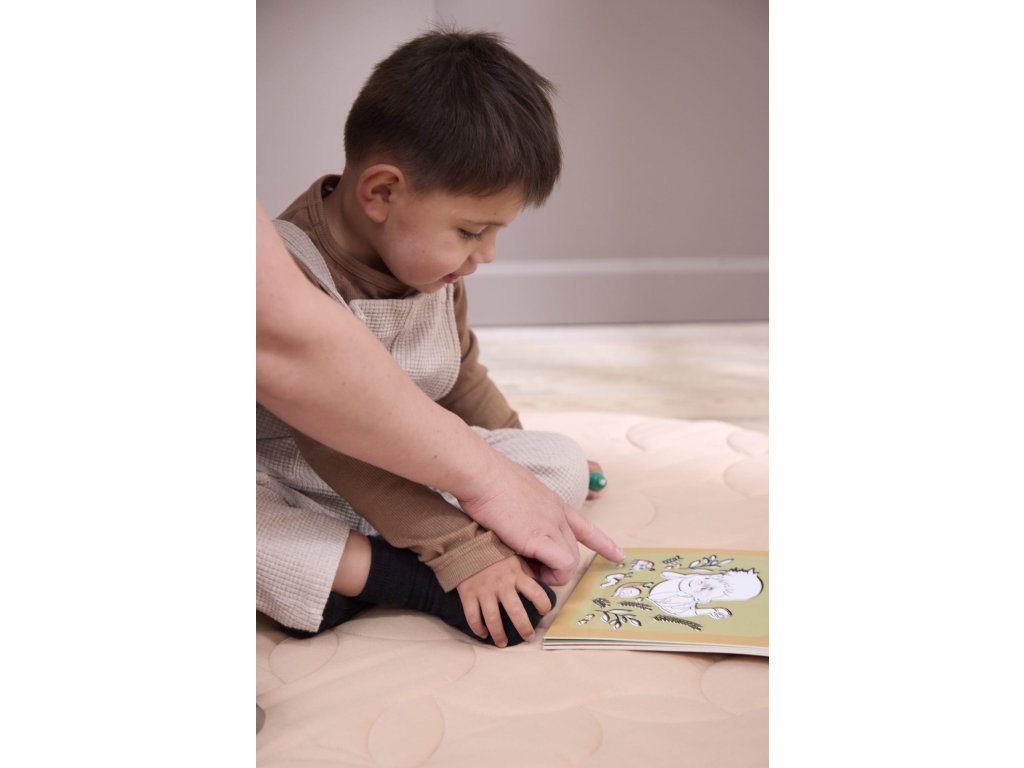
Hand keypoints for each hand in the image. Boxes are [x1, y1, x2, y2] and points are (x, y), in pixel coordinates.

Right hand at [456, 556, 552, 647]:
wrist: (467, 545)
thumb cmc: (494, 553)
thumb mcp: (515, 558)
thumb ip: (526, 573)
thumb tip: (540, 587)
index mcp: (516, 574)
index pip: (536, 593)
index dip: (544, 605)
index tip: (544, 612)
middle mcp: (502, 584)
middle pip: (516, 612)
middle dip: (524, 628)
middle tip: (528, 637)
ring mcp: (484, 590)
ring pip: (493, 619)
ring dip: (499, 635)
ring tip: (503, 643)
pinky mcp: (468, 594)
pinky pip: (472, 616)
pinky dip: (478, 628)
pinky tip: (483, 633)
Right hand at [457, 453, 622, 585]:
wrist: (481, 474)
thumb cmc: (488, 482)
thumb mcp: (515, 494)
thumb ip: (523, 511)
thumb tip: (516, 523)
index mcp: (553, 504)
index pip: (585, 527)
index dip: (603, 543)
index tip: (618, 555)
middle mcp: (558, 514)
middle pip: (573, 552)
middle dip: (556, 566)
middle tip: (529, 566)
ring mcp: (551, 525)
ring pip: (570, 561)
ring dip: (550, 573)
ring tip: (526, 567)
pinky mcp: (539, 537)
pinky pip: (561, 566)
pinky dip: (550, 574)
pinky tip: (531, 569)